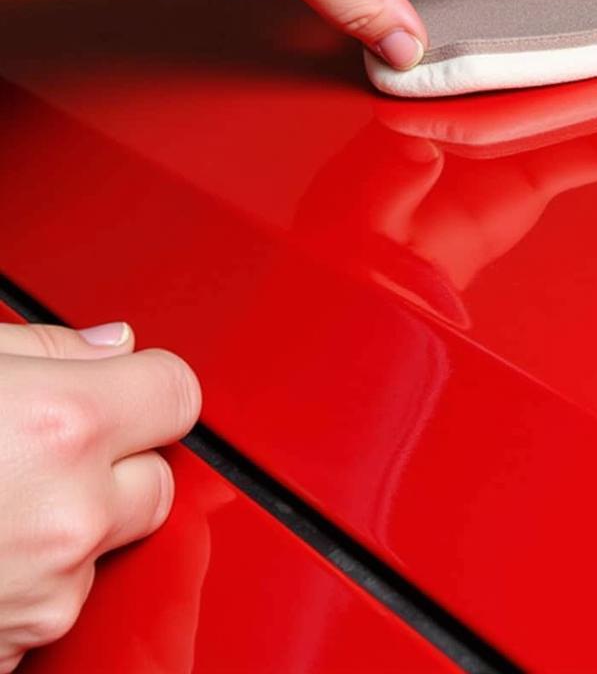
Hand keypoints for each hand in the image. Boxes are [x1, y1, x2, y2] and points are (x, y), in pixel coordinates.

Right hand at [0, 322, 200, 671]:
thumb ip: (50, 349)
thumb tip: (112, 348)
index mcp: (64, 426)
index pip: (179, 393)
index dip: (149, 387)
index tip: (126, 388)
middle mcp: (73, 514)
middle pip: (158, 478)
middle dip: (118, 463)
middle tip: (41, 452)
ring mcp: (50, 592)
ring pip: (109, 544)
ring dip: (73, 528)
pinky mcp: (21, 649)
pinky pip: (62, 603)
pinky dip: (34, 583)